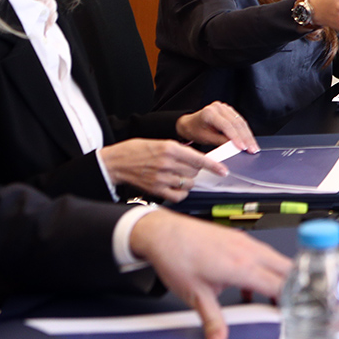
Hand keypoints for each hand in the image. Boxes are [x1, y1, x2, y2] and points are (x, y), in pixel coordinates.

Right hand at [98, 139, 228, 202]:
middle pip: (195, 172)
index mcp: (169, 148)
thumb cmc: (136, 150)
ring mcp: (161, 178)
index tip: (223, 171)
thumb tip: (197, 160)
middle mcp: (167, 163)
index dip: (213, 166)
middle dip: (194, 171)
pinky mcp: (156, 190)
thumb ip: (178, 151)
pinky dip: (181, 193)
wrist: (115, 162)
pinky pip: (178, 196)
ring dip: (188, 181)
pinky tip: (177, 188)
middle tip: (185, 167)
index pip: (198, 159)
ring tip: (177, 176)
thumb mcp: (159, 143)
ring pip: (188, 184)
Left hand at [129, 210, 291, 338]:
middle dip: (294, 287)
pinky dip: (264, 271)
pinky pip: (262, 255)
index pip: (280, 285)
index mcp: (243, 266)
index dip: (291, 300)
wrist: (164, 233)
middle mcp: (249, 251)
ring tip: (272, 300)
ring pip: (276, 260)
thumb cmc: (177, 258)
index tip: (295, 313)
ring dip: (279, 278)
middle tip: (292, 306)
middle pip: (287, 268)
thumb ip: (212, 320)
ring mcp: (245, 243)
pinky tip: (249, 287)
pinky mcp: (239, 239)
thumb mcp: (196, 296)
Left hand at [174, 102, 258, 152]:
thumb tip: (234, 147)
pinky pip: (240, 121)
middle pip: (236, 123)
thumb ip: (220, 141)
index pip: (227, 125)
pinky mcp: (229, 111)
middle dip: (246, 138)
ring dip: (248, 135)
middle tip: (252, 149)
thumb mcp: (206, 138)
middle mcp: (218, 108)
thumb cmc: (194, 130)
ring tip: (253, 146)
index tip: (242, 147)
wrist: (189, 124)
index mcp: (209, 113)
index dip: (236, 137)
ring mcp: (224, 108)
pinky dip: (246, 131)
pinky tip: (250, 139)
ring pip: (241, 122)